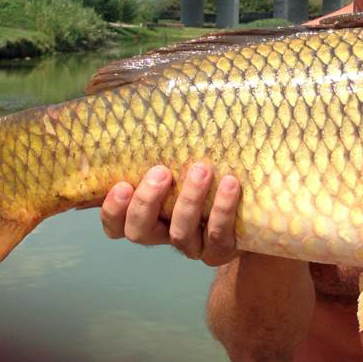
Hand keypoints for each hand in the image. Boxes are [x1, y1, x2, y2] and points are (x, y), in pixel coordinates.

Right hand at [99, 163, 241, 265]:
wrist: (249, 212)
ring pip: (180, 233)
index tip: (122, 185)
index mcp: (147, 216)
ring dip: (189, 200)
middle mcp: (164, 235)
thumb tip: (153, 111)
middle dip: (146, 202)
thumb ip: (165, 152)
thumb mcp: (181, 166)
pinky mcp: (220, 250)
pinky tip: (230, 184)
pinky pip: (218, 233)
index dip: (113, 210)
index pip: (116, 225)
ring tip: (201, 170)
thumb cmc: (207, 178)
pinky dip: (222, 208)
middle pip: (139, 232)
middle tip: (160, 172)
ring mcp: (192, 246)